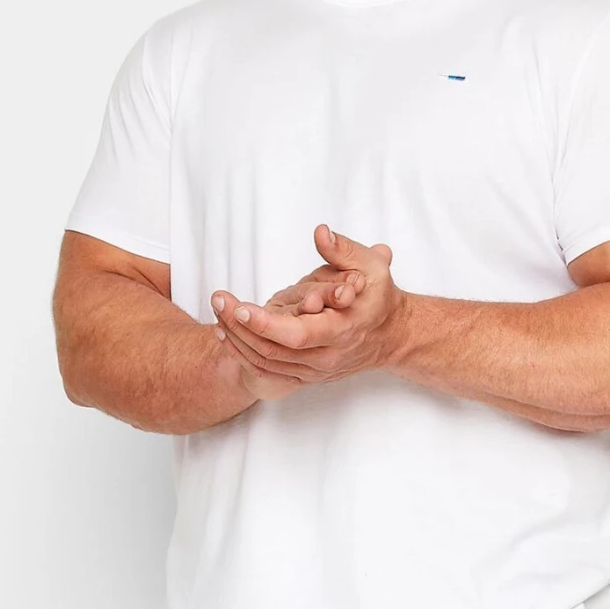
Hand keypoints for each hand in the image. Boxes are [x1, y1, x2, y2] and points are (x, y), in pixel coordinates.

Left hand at [211, 225, 409, 386]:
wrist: (392, 336)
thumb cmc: (379, 297)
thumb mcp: (371, 267)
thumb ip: (343, 250)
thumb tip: (321, 232)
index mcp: (342, 331)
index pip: (296, 335)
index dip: (265, 324)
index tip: (240, 305)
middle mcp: (326, 357)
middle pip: (273, 351)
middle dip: (240, 327)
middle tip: (217, 301)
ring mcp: (315, 371)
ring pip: (266, 363)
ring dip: (237, 341)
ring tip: (216, 315)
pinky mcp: (306, 375)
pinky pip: (268, 372)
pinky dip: (244, 355)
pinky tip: (226, 335)